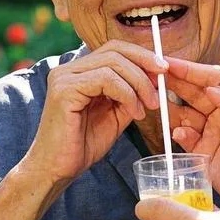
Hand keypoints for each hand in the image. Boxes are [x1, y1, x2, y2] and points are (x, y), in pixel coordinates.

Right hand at [27, 42, 167, 183]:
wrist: (56, 170)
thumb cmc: (82, 145)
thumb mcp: (115, 115)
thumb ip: (130, 94)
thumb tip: (155, 79)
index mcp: (79, 72)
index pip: (114, 48)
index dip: (141, 55)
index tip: (163, 70)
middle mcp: (68, 69)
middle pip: (115, 50)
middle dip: (144, 65)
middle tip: (161, 86)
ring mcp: (64, 77)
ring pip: (113, 63)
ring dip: (138, 84)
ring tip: (148, 108)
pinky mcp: (64, 90)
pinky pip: (105, 79)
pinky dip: (127, 94)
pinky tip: (134, 112)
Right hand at [165, 56, 219, 216]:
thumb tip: (208, 87)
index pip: (211, 77)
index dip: (191, 69)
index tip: (170, 63)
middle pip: (195, 93)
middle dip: (176, 85)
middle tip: (157, 79)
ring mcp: (213, 132)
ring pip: (187, 115)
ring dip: (173, 109)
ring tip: (159, 104)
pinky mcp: (204, 152)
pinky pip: (186, 137)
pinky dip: (180, 133)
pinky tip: (179, 132)